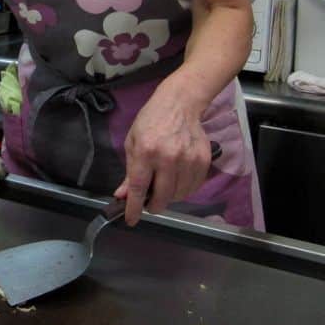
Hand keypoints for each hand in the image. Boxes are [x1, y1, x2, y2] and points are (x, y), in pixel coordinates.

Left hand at [113, 84, 210, 226]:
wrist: (179, 104)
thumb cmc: (150, 121)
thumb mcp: (132, 143)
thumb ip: (128, 172)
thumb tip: (122, 195)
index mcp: (145, 152)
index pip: (138, 187)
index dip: (133, 207)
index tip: (131, 220)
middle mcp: (168, 158)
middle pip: (162, 196)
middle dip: (153, 205)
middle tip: (149, 203)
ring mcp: (188, 160)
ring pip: (179, 195)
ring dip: (169, 198)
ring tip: (164, 188)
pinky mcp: (203, 161)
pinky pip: (193, 187)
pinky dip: (184, 191)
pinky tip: (177, 182)